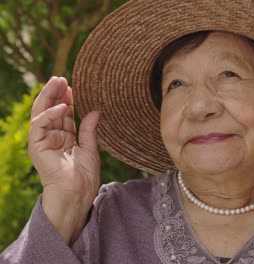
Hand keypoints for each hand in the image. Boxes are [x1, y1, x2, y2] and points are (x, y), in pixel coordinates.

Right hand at [28, 77, 100, 242]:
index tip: (73, 86)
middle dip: (55, 93)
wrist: (77, 194)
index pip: (64, 114)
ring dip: (48, 97)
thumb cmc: (85, 176)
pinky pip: (39, 126)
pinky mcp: (36, 147)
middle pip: (51, 110)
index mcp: (65, 137)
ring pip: (42, 113)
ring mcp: (43, 141)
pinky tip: (61, 107)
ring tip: (57, 83)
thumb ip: (89, 130)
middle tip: (61, 78)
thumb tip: (95, 110)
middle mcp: (52, 137)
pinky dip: (49, 115)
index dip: (67, 99)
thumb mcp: (91, 149)